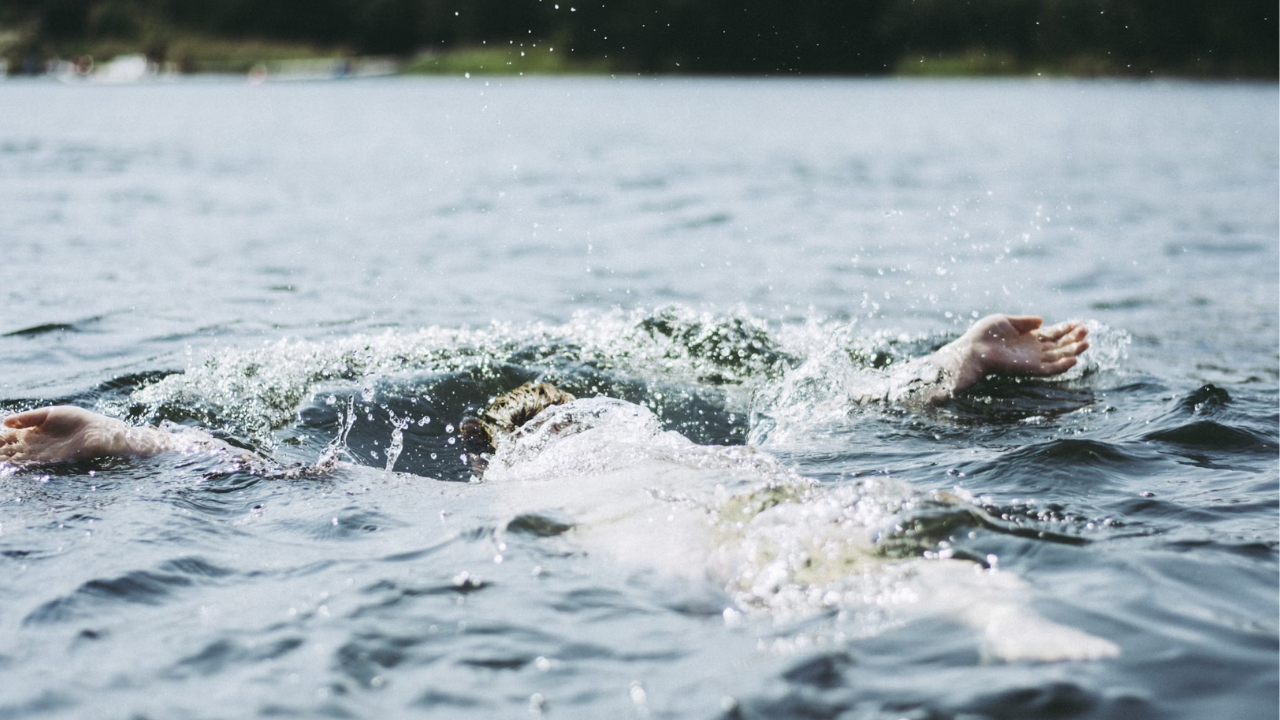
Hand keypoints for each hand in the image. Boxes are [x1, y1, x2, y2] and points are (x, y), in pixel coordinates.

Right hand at [0, 406, 129, 464]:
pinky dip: (18, 466)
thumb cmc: (77, 419)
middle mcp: (33, 444)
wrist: (98, 431)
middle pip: (9, 449)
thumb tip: (4, 421)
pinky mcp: (50, 462)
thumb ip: (28, 417)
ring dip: (6, 460)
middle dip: (0, 451)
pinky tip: (10, 465)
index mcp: (32, 431)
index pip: (8, 436)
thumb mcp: (49, 413)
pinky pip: (31, 465)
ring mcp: (41, 454)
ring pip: (17, 458)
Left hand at [944, 315, 1088, 392]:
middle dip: (1073, 338)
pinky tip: (1073, 359)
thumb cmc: (985, 334)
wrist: (973, 348)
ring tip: (1086, 342)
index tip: (1079, 323)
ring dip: (1072, 351)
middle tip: (1086, 330)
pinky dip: (1062, 366)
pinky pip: (1049, 370)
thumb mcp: (1006, 321)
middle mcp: (1033, 350)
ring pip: (1058, 357)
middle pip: (1059, 345)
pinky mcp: (1029, 369)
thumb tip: (1042, 320)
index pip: (1052, 334)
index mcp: (1028, 338)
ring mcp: (1032, 360)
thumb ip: (1025, 321)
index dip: (1066, 329)